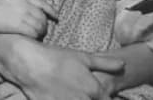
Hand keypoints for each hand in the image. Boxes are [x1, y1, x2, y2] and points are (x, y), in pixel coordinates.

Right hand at [0, 0, 56, 38]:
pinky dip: (35, 36)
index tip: (56, 17)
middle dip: (44, 24)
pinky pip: (33, 32)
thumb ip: (20, 2)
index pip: (42, 3)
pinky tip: (32, 38)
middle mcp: (25, 5)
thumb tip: (30, 8)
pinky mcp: (19, 25)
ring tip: (38, 36)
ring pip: (40, 25)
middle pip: (42, 17)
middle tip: (42, 31)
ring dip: (41, 32)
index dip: (51, 11)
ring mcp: (23, 15)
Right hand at [0, 33, 121, 99]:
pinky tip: (63, 97)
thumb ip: (105, 63)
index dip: (107, 98)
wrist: (29, 63)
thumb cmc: (56, 58)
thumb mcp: (83, 57)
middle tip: (83, 92)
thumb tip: (123, 65)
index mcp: (93, 88)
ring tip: (73, 93)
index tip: (105, 96)